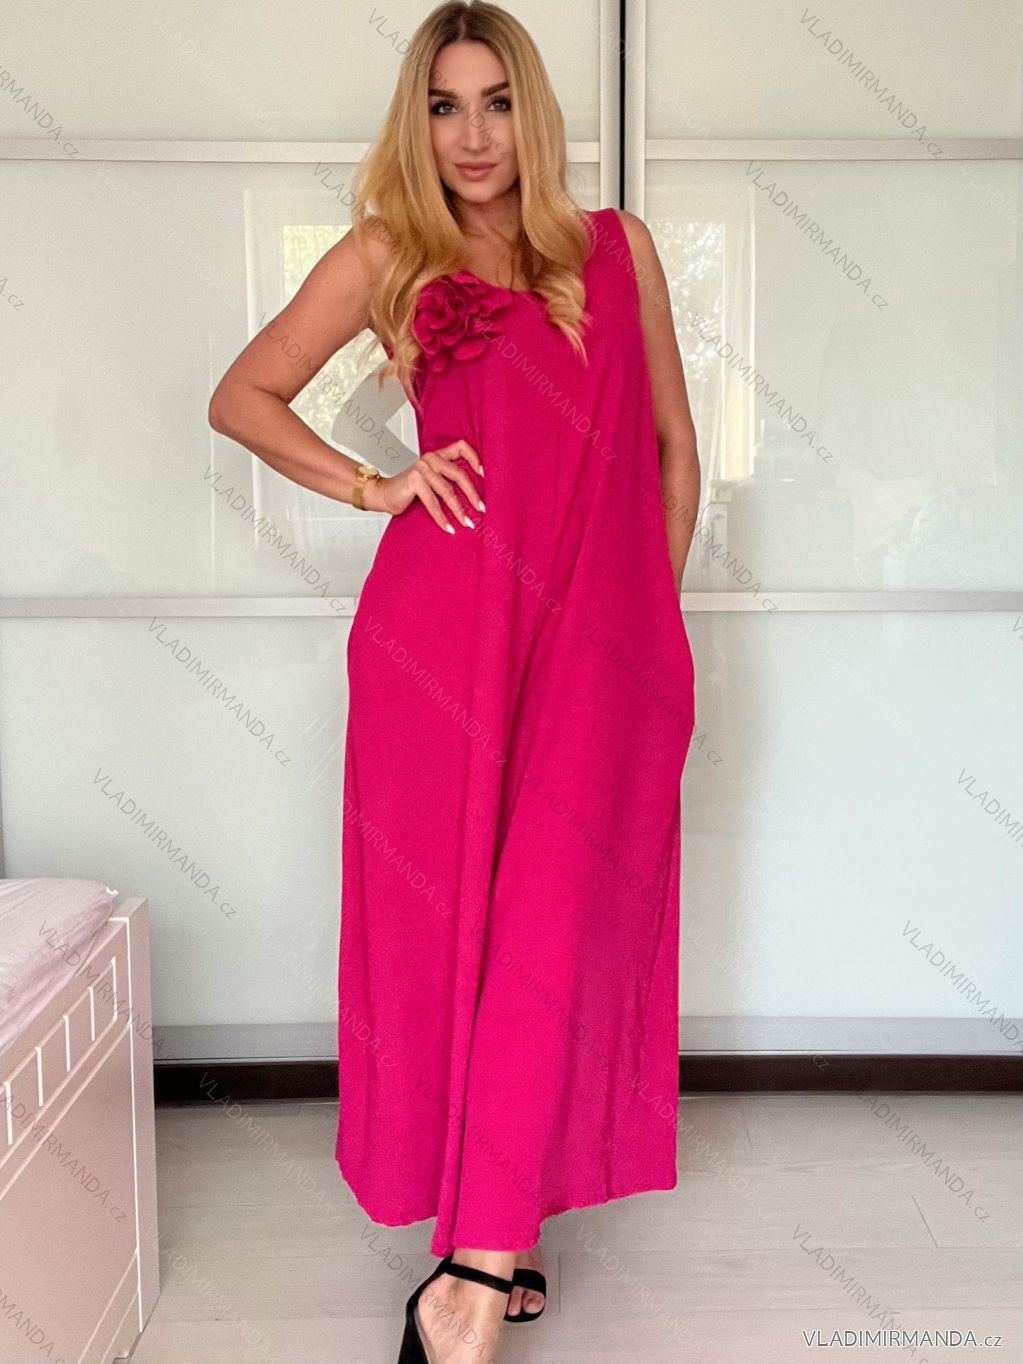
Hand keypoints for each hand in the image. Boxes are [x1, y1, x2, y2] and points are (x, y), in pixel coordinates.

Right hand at [363, 439, 484, 533]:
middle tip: (481, 508)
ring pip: (448, 491)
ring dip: (459, 510)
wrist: (382, 494)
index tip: (484, 474)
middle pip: (459, 474)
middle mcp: (430, 459)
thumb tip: (473, 496)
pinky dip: (442, 518)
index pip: (460, 447)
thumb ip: (447, 481)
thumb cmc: (408, 490)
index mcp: (437, 456)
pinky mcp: (414, 481)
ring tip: (466, 523)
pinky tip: (448, 527)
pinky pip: (433, 502)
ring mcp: (422, 469)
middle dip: (472, 494)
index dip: (474, 458)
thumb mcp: (431, 482)